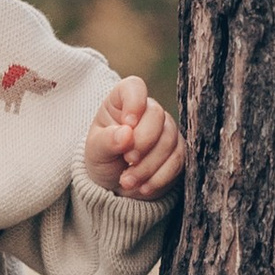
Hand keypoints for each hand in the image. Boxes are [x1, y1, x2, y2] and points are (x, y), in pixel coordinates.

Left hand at [85, 76, 185, 198]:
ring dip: (149, 165)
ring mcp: (165, 129)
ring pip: (169, 140)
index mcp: (122, 101)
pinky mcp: (177, 150)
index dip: (134, 103)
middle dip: (143, 142)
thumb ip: (107, 140)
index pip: (134, 87)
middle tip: (127, 160)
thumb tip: (126, 133)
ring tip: (128, 181)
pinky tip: (144, 187)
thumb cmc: (103, 159)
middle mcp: (147, 110)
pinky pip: (179, 160)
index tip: (127, 125)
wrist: (116, 185)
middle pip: (157, 115)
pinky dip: (160, 177)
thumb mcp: (95, 151)